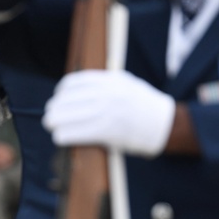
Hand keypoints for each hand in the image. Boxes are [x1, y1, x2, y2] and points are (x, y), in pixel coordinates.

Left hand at [44, 70, 175, 157]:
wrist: (166, 124)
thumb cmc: (145, 106)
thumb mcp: (128, 84)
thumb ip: (105, 84)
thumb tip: (75, 90)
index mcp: (111, 79)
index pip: (73, 83)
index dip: (61, 93)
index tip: (59, 100)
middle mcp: (107, 93)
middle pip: (64, 100)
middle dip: (54, 111)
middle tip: (51, 118)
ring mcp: (106, 112)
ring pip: (63, 117)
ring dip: (55, 124)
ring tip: (55, 129)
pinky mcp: (105, 131)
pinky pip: (71, 133)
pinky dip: (63, 136)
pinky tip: (62, 138)